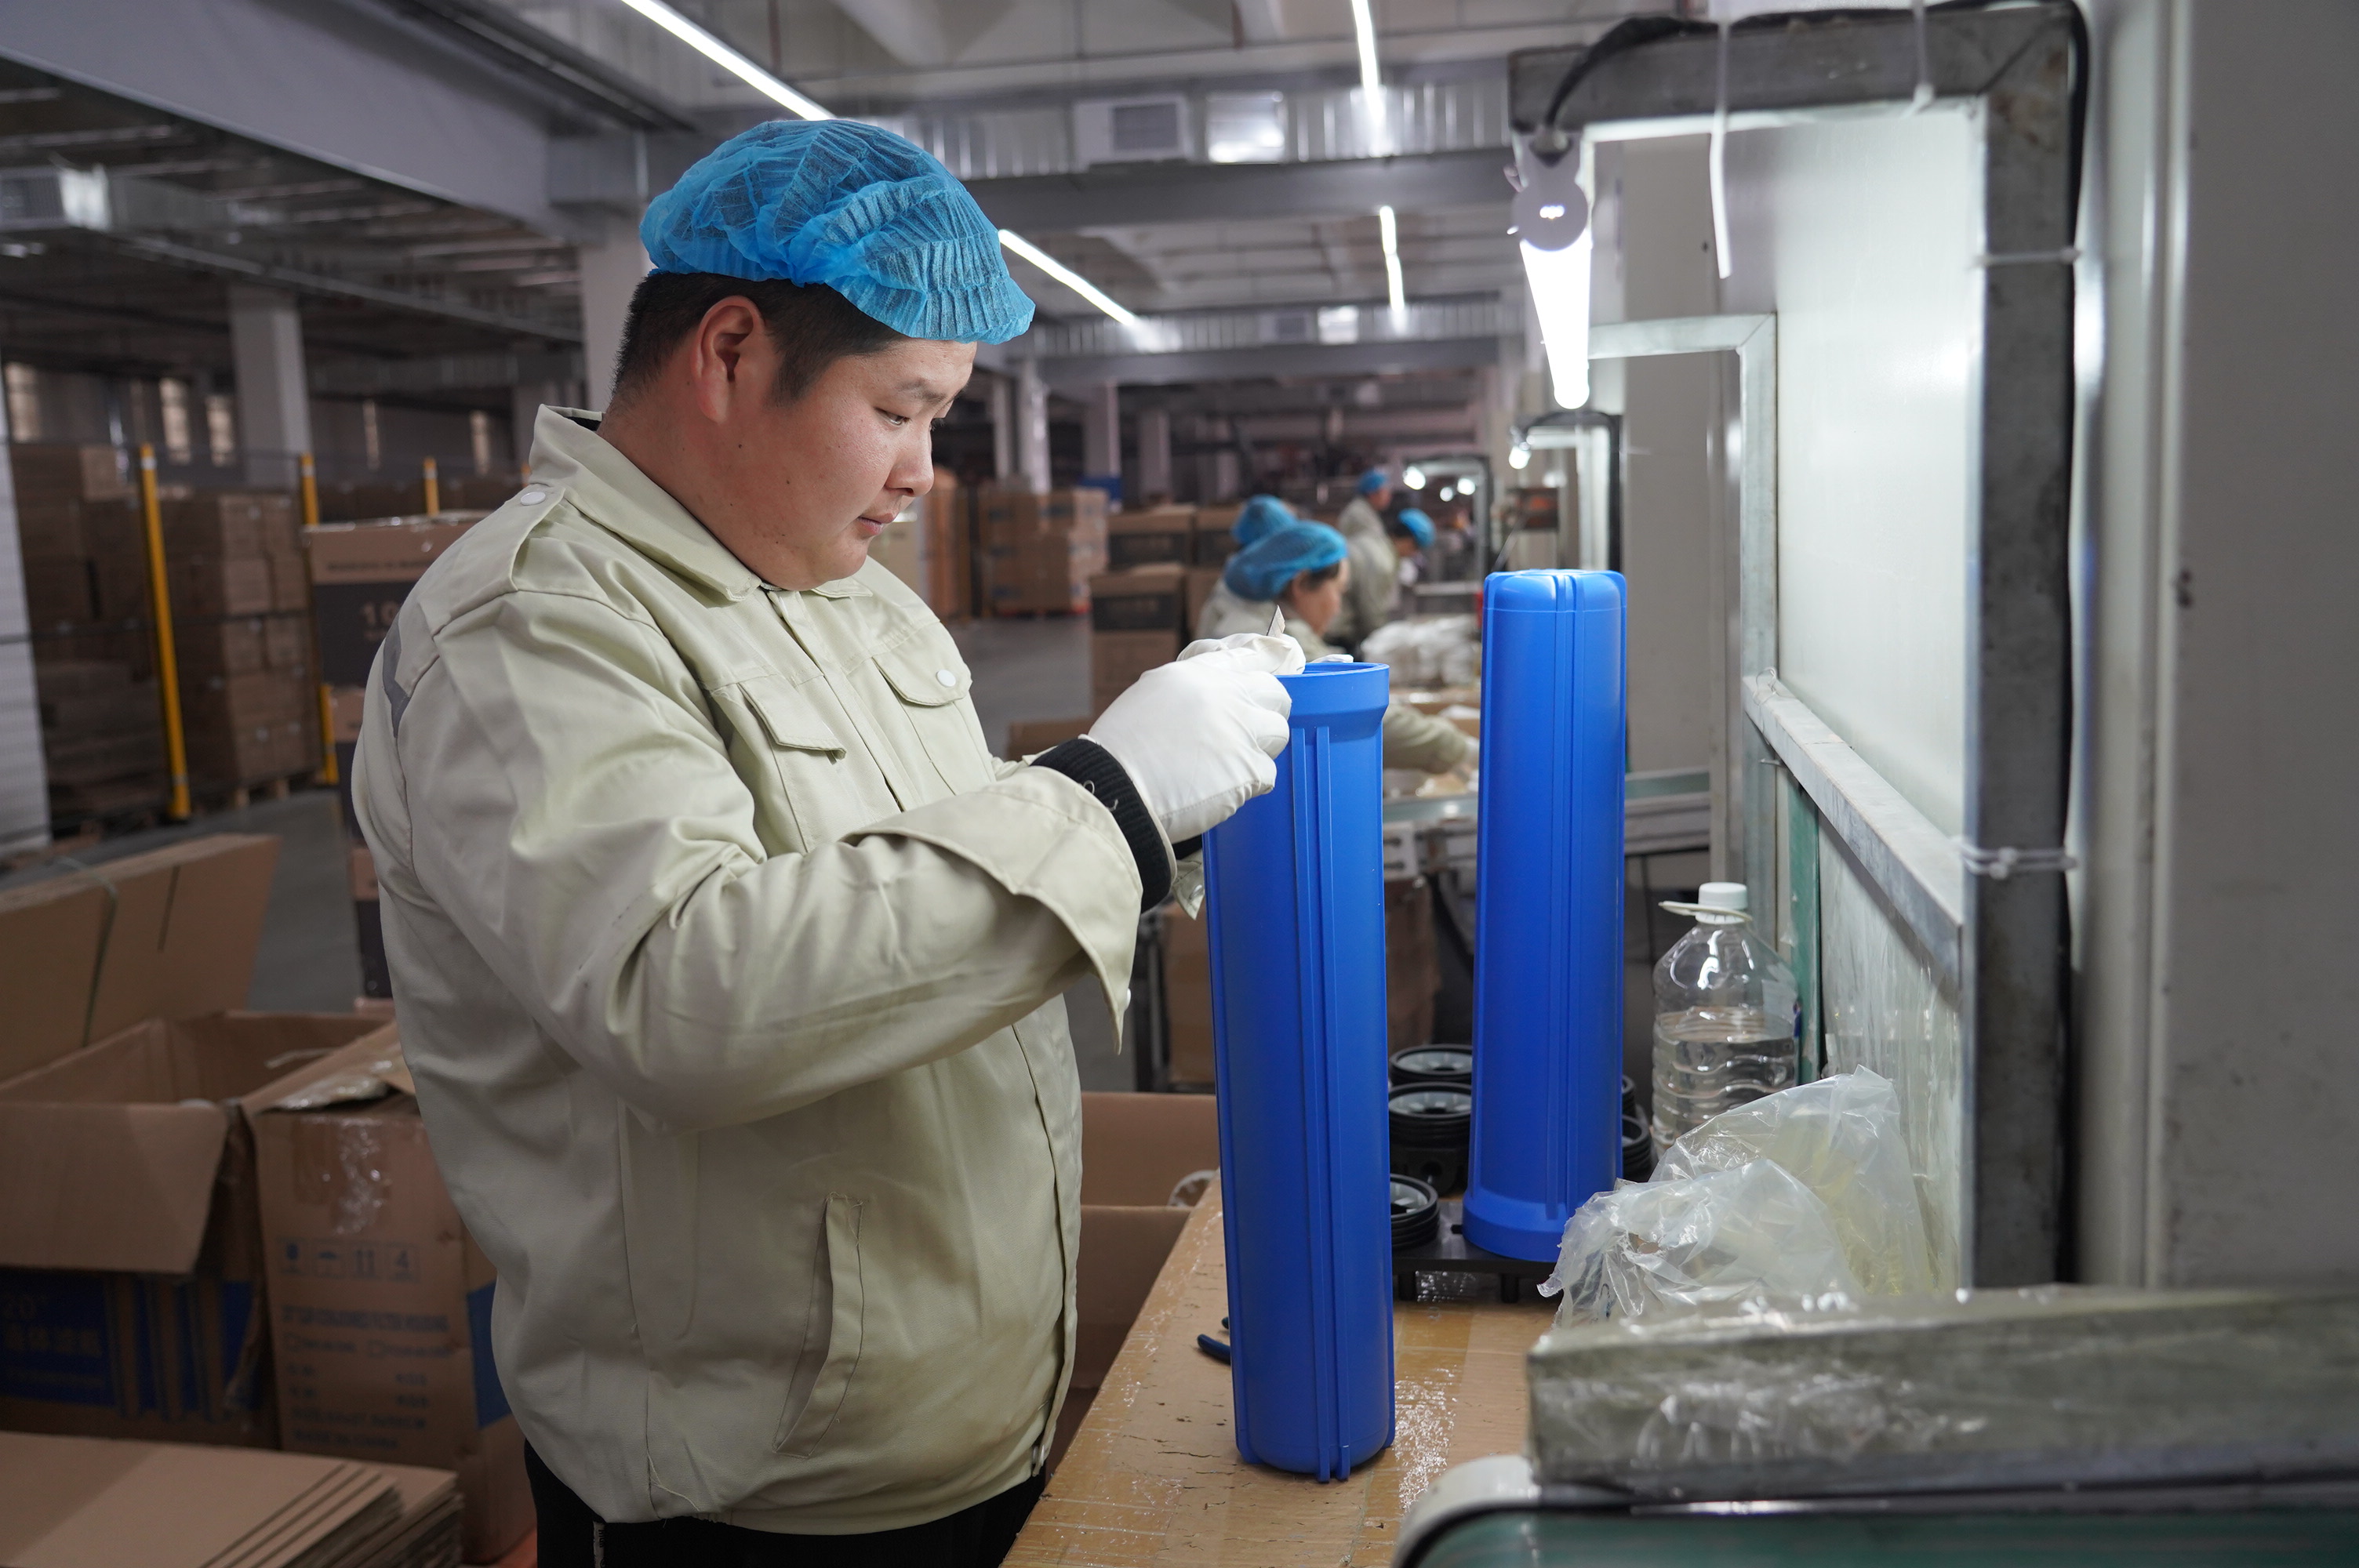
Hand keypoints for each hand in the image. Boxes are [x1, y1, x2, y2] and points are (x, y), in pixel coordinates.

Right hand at [1090, 633, 1303, 841]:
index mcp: (1200, 672)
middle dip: (1266, 711)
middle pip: (1276, 693)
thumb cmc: (1122, 748)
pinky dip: (1248, 784)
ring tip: (1229, 763)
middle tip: (1245, 731)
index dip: (1272, 662)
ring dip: (1261, 747)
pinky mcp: (1249, 769)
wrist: (1114, 786)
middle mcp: (1227, 693)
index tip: (1281, 667)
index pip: (1254, 654)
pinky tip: (1220, 788)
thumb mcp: (1152, 693)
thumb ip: (1191, 687)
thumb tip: (1217, 692)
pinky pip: (1267, 774)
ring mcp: (1242, 730)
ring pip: (1279, 731)